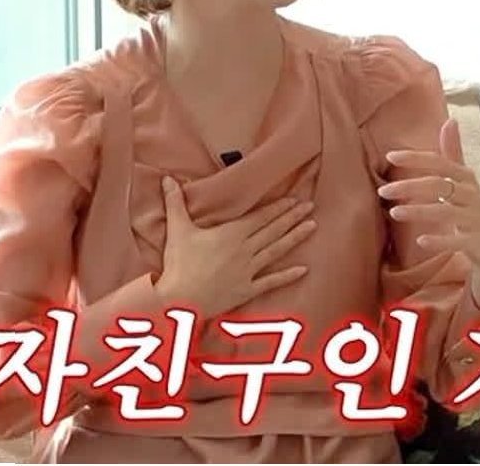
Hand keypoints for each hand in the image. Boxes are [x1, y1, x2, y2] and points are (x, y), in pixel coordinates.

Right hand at [155, 176, 315, 318]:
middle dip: (292, 217)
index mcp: (231, 234)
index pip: (260, 217)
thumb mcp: (177, 230)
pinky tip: (304, 270)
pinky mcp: (247, 289)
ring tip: (312, 227)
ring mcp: (248, 271)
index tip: (294, 199)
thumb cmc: (179, 264)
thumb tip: (167, 179)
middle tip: (310, 207)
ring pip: (276, 251)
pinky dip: (288, 276)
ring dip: (295, 238)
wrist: (180, 300)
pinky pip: (271, 282)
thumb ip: (175, 203)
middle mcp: (245, 250)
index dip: (278, 208)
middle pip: (273, 230)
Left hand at [378, 119, 479, 313]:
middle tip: (383, 191)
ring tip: (394, 213)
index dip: (416, 158)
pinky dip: (440, 240)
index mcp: (466, 178)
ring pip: (446, 211)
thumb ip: (453, 153)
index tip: (391, 156)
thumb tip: (450, 120)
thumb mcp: (465, 180)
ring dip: (419, 211)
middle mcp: (472, 195)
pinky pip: (458, 240)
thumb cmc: (475, 210)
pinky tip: (420, 241)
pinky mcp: (477, 242)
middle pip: (439, 185)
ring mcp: (475, 219)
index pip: (439, 163)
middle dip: (410, 186)